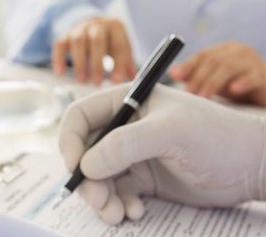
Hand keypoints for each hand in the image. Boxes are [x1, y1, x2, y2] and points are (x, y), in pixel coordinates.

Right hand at [52, 17, 134, 84]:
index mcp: (115, 27)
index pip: (119, 45)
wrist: (92, 23)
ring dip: (80, 63)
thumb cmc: (109, 40)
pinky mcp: (65, 35)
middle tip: (97, 82)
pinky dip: (59, 59)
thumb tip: (133, 80)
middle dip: (97, 63)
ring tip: (82, 80)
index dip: (119, 63)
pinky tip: (60, 73)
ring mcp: (79, 29)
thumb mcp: (121, 46)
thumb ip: (127, 62)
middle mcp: (97, 25)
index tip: (117, 81)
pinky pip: (60, 45)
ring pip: (78, 42)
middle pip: (97, 41)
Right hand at [59, 84, 265, 224]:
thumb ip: (124, 145)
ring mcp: (132, 154)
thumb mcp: (170, 133)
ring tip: (116, 214)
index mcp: (126, 102)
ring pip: (98, 177)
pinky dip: (119, 205)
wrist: (253, 166)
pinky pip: (117, 193)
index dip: (70, 140)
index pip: (80, 116)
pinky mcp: (143, 179)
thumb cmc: (216, 137)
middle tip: (99, 201)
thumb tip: (86, 165)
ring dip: (101, 198)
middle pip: (85, 152)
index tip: (74, 167)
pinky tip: (135, 211)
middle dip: (87, 178)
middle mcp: (124, 127)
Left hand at [170, 41, 265, 105]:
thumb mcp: (214, 80)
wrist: (264, 92)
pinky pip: (253, 76)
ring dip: (213, 82)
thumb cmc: (237, 84)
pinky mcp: (264, 74)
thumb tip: (172, 71)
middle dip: (198, 77)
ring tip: (203, 96)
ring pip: (229, 67)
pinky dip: (242, 82)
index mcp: (224, 49)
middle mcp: (238, 51)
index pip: (203, 55)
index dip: (188, 66)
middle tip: (189, 93)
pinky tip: (233, 90)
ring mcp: (253, 61)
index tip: (175, 77)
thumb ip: (195, 75)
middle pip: (214, 60)